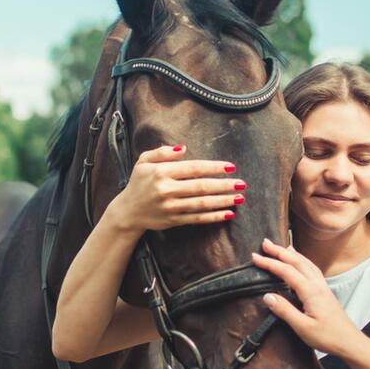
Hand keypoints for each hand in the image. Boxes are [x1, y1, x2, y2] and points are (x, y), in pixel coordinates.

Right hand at [106, 143, 245, 232]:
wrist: (127, 212)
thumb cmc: (138, 183)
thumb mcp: (143, 161)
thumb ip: (162, 152)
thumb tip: (184, 148)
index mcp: (161, 172)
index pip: (193, 168)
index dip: (213, 167)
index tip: (230, 167)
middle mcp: (166, 190)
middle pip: (201, 187)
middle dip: (223, 185)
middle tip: (242, 183)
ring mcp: (170, 207)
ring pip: (201, 204)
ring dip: (223, 201)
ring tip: (239, 197)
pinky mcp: (173, 221)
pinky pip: (197, 218)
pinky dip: (213, 216)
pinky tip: (227, 213)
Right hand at [252, 238, 367, 357]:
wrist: (350, 342)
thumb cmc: (328, 337)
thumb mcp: (302, 328)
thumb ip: (284, 311)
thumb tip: (267, 296)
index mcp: (311, 292)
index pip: (287, 271)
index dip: (270, 263)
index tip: (255, 257)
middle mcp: (317, 285)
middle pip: (297, 261)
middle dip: (279, 251)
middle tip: (265, 243)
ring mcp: (322, 286)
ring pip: (305, 263)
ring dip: (291, 253)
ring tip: (280, 247)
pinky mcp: (325, 291)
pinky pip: (311, 268)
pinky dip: (302, 260)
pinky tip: (299, 261)